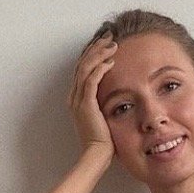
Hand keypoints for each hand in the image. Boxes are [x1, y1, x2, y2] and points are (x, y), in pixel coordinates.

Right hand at [68, 31, 117, 159]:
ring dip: (99, 54)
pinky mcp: (86, 105)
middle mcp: (74, 97)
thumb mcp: (104, 118)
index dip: (93, 54)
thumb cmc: (104, 142)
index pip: (83, 70)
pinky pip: (91, 80)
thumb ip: (106, 104)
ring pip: (86, 68)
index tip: (106, 45)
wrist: (97, 155)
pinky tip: (111, 61)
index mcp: (77, 99)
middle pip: (82, 64)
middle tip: (109, 37)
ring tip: (113, 45)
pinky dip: (100, 68)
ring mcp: (78, 100)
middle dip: (96, 48)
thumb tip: (119, 96)